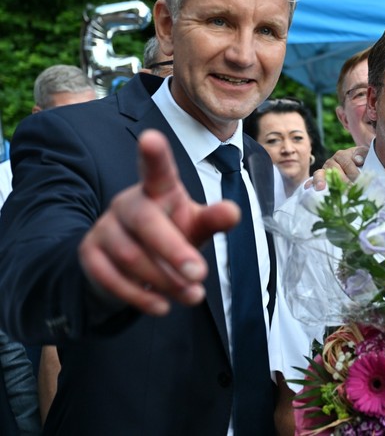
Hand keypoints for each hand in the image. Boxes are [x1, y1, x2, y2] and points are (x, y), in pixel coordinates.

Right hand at [79, 130, 239, 315]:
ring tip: (192, 296)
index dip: (154, 155)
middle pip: (147, 223)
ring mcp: (105, 228)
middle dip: (175, 251)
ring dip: (164, 280)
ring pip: (130, 256)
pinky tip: (162, 307)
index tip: (151, 137)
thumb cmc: (172, 234)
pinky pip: (110, 278)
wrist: (132, 265)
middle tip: (202, 275)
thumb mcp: (196, 226)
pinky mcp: (90, 254)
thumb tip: (234, 211)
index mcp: (158, 190)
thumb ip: (214, 219)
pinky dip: (139, 296)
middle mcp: (128, 203)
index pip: (156, 170)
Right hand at [307, 145, 368, 189]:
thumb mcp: (366, 154)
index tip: (359, 181)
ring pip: (320, 174)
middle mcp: (331, 162)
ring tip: (320, 187)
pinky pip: (313, 181)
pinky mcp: (320, 180)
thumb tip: (357, 160)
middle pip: (333, 170)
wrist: (359, 167)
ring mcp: (324, 171)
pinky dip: (310, 184)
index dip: (353, 172)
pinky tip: (307, 188)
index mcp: (342, 155)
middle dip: (340, 180)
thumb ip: (363, 154)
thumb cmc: (363, 161)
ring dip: (320, 181)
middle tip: (347, 190)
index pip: (346, 163)